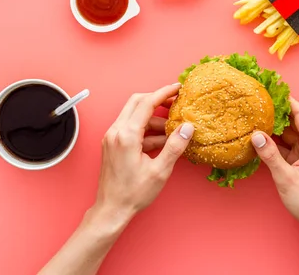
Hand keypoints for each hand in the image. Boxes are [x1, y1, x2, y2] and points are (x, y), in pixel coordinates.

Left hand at [92, 84, 193, 226]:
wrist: (111, 209)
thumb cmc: (133, 193)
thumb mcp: (160, 170)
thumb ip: (175, 146)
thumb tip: (187, 127)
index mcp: (126, 135)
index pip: (146, 103)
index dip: (164, 93)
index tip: (177, 88)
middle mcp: (116, 132)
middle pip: (137, 102)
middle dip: (157, 99)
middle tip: (175, 102)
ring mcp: (112, 137)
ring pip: (134, 115)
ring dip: (153, 118)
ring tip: (173, 130)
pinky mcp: (113, 144)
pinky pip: (130, 128)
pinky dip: (146, 129)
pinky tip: (161, 141)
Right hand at [251, 97, 298, 229]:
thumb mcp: (284, 176)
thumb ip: (269, 154)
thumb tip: (255, 135)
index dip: (286, 100)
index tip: (271, 90)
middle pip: (294, 122)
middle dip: (277, 113)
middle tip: (258, 104)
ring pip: (290, 135)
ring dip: (275, 129)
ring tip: (256, 119)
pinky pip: (289, 147)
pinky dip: (277, 143)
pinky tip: (262, 140)